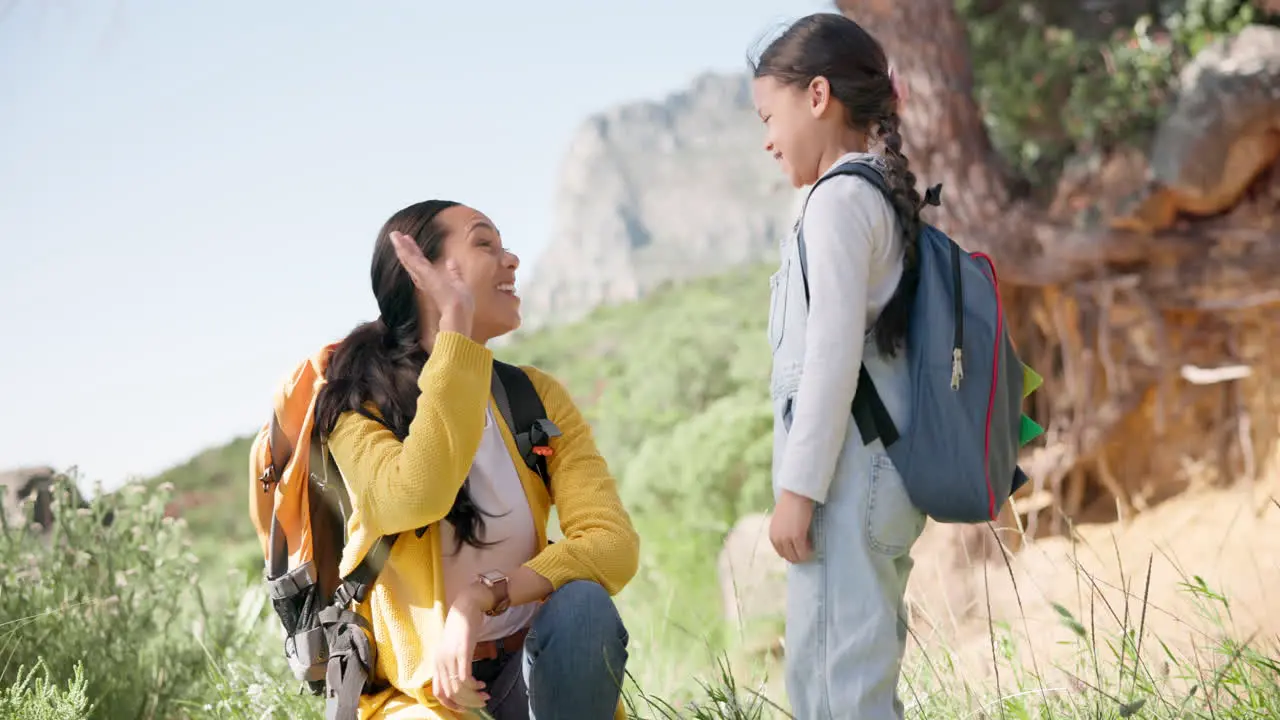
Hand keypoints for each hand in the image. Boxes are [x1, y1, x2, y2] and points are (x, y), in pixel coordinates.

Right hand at [388, 231, 473, 335]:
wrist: (458, 312)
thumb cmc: (460, 304)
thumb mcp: (458, 283)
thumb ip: (454, 272)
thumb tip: (451, 261)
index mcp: (432, 281)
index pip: (420, 265)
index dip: (414, 253)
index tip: (409, 241)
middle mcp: (425, 279)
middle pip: (412, 261)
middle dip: (404, 248)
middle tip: (396, 235)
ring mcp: (423, 277)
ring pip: (409, 259)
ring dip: (401, 246)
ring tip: (394, 234)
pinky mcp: (423, 274)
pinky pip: (412, 260)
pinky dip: (404, 250)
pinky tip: (399, 242)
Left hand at [431, 591, 489, 711]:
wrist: (467, 606)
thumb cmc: (461, 627)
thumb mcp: (452, 648)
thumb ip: (452, 664)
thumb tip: (461, 683)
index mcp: (437, 663)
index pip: (438, 693)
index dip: (451, 704)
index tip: (465, 707)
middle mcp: (440, 662)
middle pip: (450, 694)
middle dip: (467, 703)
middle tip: (480, 702)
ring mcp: (450, 657)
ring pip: (458, 689)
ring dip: (473, 696)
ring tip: (485, 694)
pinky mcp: (462, 652)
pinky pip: (465, 677)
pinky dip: (474, 686)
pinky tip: (482, 684)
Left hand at [770, 490, 815, 563]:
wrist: (795, 494)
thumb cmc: (790, 505)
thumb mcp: (782, 522)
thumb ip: (784, 533)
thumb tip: (793, 544)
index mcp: (772, 535)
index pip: (782, 553)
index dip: (792, 553)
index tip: (800, 550)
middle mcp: (777, 539)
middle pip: (789, 557)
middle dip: (798, 556)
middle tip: (808, 551)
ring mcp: (786, 539)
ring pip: (796, 557)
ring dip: (804, 556)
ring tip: (811, 549)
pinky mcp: (797, 537)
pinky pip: (803, 552)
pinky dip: (808, 553)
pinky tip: (813, 548)